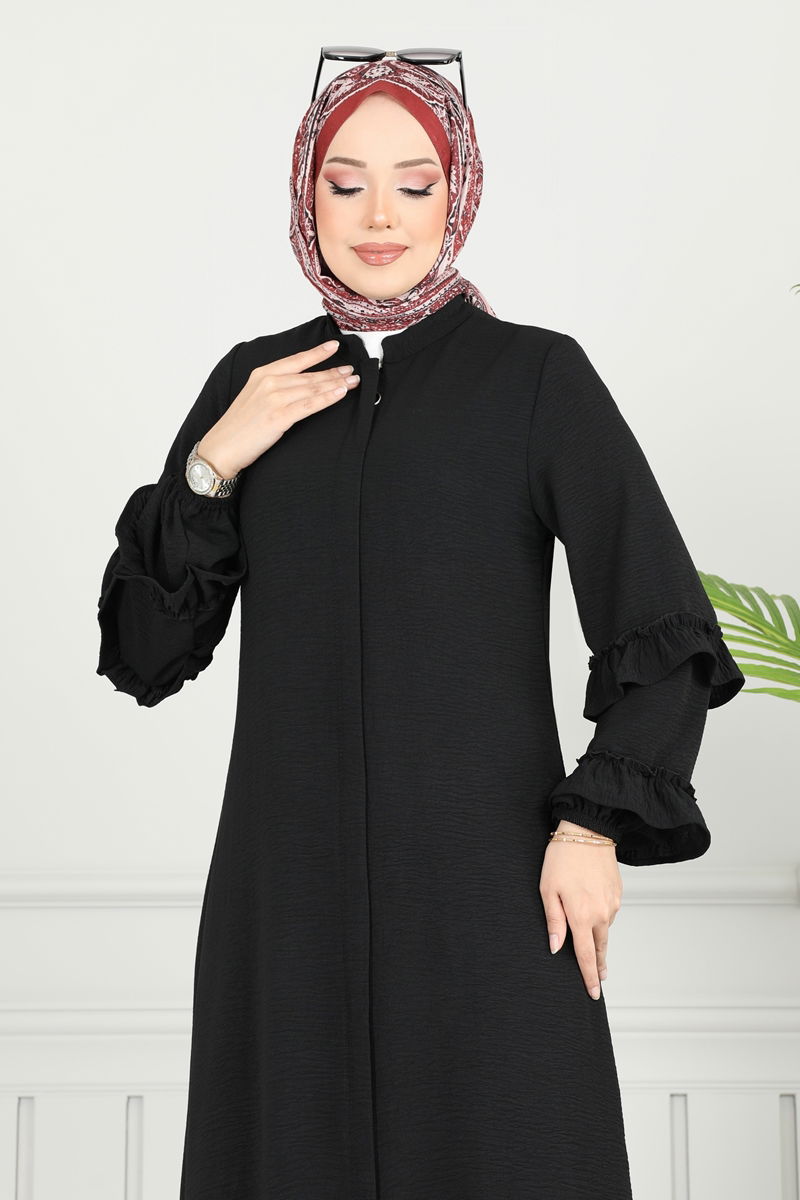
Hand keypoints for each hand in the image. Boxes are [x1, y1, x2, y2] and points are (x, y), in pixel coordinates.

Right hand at [198, 340, 360, 477]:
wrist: (222, 446)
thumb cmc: (238, 426)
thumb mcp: (254, 397)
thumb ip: (273, 388)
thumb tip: (298, 386)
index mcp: (262, 374)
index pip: (296, 360)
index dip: (317, 353)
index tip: (334, 346)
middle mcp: (269, 382)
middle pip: (309, 375)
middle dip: (333, 372)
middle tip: (351, 371)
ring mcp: (274, 399)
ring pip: (312, 388)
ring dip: (335, 384)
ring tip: (352, 382)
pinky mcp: (279, 416)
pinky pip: (309, 405)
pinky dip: (327, 398)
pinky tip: (340, 393)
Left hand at [539, 819, 622, 999]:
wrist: (588, 831)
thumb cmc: (562, 858)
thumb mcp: (548, 890)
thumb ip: (554, 922)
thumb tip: (556, 948)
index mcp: (582, 916)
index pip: (586, 956)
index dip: (589, 977)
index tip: (592, 993)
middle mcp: (602, 914)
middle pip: (600, 948)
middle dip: (598, 965)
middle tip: (598, 980)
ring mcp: (613, 904)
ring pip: (605, 930)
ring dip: (598, 938)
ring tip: (590, 945)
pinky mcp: (618, 893)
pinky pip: (609, 913)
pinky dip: (601, 918)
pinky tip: (593, 913)